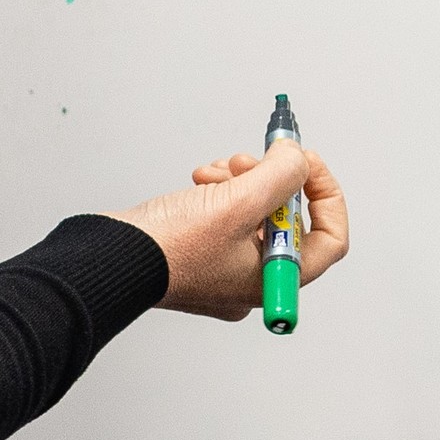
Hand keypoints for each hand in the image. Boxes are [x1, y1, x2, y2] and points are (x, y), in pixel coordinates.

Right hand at [115, 140, 348, 320]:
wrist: (110, 256)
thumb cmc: (168, 248)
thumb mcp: (237, 202)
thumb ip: (280, 174)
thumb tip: (299, 158)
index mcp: (271, 280)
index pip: (329, 240)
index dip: (326, 197)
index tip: (309, 165)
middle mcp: (251, 279)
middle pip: (288, 220)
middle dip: (274, 180)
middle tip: (254, 159)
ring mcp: (223, 267)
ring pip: (255, 212)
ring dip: (243, 180)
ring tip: (216, 171)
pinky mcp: (199, 251)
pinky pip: (226, 216)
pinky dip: (220, 191)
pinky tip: (201, 180)